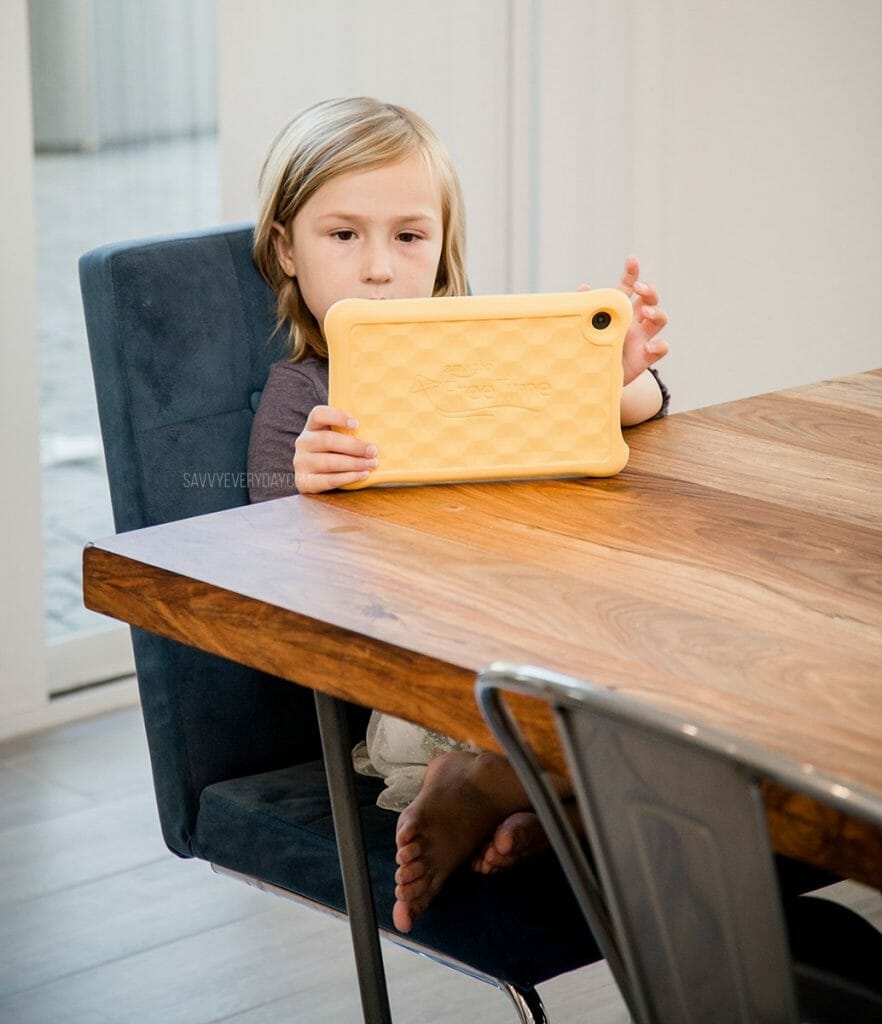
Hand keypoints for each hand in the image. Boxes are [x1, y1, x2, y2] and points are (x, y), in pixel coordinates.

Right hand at [293, 405, 377, 492]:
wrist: (313, 476)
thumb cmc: (333, 452)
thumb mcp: (336, 437)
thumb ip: (349, 430)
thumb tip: (377, 426)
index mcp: (312, 426)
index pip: (319, 414)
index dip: (337, 416)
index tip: (356, 424)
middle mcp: (303, 442)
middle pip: (328, 440)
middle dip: (354, 446)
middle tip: (373, 450)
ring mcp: (301, 462)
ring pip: (329, 462)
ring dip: (354, 464)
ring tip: (372, 464)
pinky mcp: (305, 481)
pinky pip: (328, 480)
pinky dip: (348, 478)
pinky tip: (363, 475)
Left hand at [579, 255, 668, 384]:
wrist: (593, 379)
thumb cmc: (589, 350)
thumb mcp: (583, 329)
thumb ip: (584, 310)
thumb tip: (583, 289)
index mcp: (619, 310)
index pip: (628, 287)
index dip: (632, 273)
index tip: (631, 260)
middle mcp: (634, 321)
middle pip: (650, 299)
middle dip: (649, 291)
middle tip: (640, 289)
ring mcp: (642, 338)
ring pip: (660, 319)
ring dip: (656, 312)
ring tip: (645, 313)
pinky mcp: (646, 357)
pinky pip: (662, 348)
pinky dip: (659, 345)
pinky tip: (649, 346)